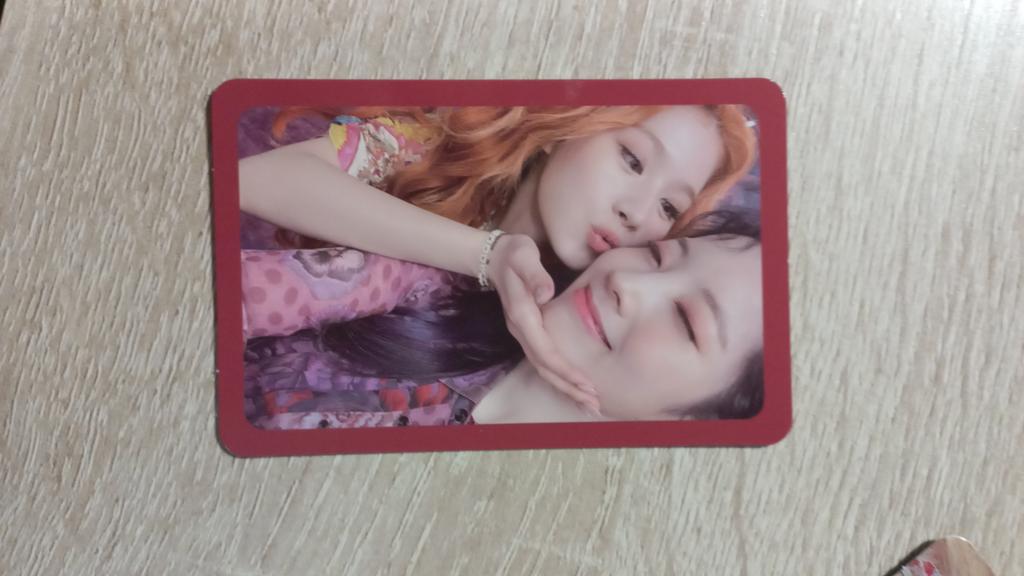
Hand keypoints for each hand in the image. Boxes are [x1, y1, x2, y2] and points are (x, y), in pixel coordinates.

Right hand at [486, 233, 600, 413]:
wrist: (494, 256)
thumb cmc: (514, 254)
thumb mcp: (524, 256)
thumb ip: (535, 274)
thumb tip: (546, 294)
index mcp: (522, 315)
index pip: (544, 350)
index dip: (565, 369)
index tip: (586, 383)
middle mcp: (520, 330)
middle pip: (544, 367)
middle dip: (568, 386)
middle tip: (594, 403)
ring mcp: (522, 333)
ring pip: (542, 367)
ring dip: (564, 386)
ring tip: (587, 402)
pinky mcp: (528, 332)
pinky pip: (543, 360)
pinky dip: (558, 375)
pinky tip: (572, 384)